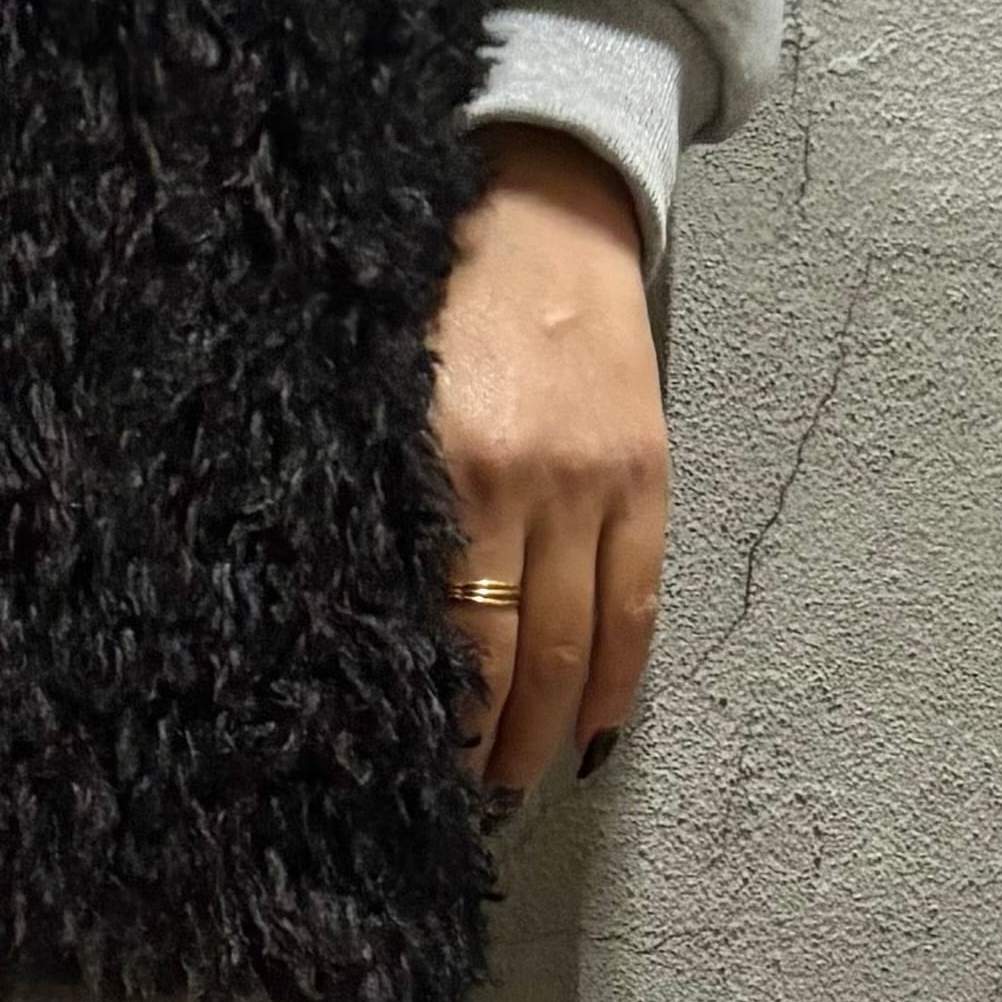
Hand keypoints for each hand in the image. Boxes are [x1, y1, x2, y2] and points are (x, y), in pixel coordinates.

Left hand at [431, 130, 665, 796]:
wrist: (543, 198)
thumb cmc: (435, 296)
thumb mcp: (382, 398)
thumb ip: (380, 502)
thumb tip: (355, 626)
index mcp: (441, 465)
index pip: (439, 629)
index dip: (432, 716)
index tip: (405, 772)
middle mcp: (521, 481)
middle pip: (509, 653)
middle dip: (489, 745)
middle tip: (466, 802)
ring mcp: (593, 480)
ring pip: (575, 643)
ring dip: (547, 729)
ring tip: (523, 782)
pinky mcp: (647, 469)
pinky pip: (638, 600)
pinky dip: (616, 676)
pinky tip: (592, 729)